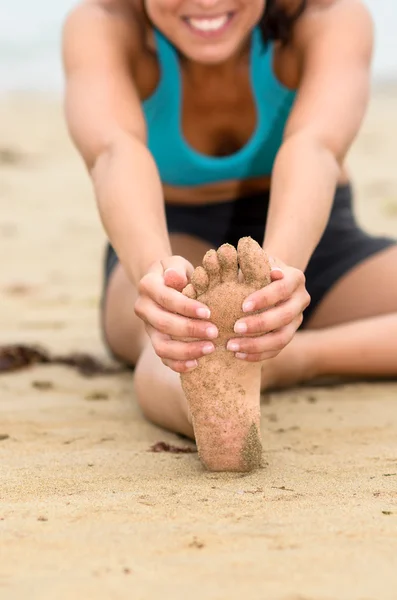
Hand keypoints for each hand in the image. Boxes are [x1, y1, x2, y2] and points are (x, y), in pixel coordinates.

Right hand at [134, 256, 217, 372]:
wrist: (162, 282)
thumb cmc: (175, 272)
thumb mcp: (175, 263)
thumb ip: (176, 269)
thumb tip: (174, 278)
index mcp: (147, 286)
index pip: (166, 298)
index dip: (186, 307)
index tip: (208, 312)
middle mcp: (143, 308)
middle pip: (163, 324)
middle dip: (190, 330)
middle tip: (214, 332)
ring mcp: (148, 328)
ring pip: (161, 347)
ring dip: (186, 351)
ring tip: (209, 348)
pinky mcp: (155, 341)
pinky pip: (163, 358)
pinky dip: (178, 365)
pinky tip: (197, 364)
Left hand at [226, 259, 310, 361]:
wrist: (269, 279)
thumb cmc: (257, 269)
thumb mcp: (257, 261)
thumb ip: (255, 262)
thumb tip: (263, 267)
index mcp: (295, 278)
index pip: (282, 289)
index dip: (264, 298)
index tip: (243, 306)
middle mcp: (301, 300)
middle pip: (285, 316)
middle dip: (260, 324)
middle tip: (236, 328)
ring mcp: (297, 320)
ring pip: (283, 338)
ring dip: (257, 345)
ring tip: (232, 346)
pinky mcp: (289, 335)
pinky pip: (276, 350)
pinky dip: (258, 355)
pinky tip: (239, 355)